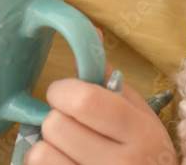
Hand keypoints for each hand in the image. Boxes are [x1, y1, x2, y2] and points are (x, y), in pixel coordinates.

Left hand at [25, 32, 178, 164]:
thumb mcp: (137, 114)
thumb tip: (91, 33)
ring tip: (65, 148)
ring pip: (42, 153)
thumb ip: (109, 79)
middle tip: (68, 123)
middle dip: (55, 118)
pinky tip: (63, 163)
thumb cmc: (143, 152)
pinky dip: (43, 164)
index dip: (63, 90)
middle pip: (56, 124)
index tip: (64, 93)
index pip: (85, 101)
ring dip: (46, 146)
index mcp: (141, 132)